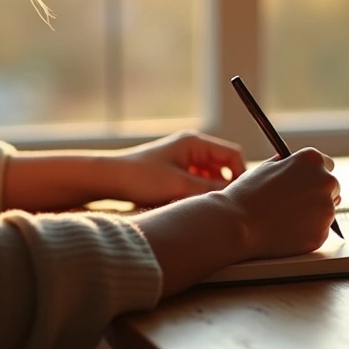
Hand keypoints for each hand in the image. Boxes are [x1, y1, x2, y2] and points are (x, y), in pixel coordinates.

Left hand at [101, 130, 246, 206]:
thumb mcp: (180, 186)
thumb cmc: (142, 177)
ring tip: (200, 206)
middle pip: (222, 166)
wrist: (108, 179)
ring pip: (209, 176)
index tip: (238, 196)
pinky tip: (187, 205)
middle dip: (223, 185)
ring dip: (208, 191)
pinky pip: (195, 181)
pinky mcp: (173, 171)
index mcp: (195, 142)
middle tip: (221, 205)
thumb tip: (236, 194)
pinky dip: (196, 193)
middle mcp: (191, 147)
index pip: (232, 155)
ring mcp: (182, 158)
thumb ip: (211, 189)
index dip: (239, 174)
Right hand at [218, 147, 340, 258]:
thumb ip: (288, 165)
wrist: (238, 224)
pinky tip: (287, 231)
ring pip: (327, 211)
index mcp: (312, 160)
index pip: (326, 165)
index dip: (314, 175)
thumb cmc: (247, 195)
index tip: (306, 183)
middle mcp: (326, 181)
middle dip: (317, 194)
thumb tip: (296, 168)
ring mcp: (327, 209)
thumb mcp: (267, 167)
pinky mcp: (322, 233)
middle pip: (331, 187)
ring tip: (285, 218)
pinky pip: (320, 231)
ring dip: (313, 214)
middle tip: (294, 204)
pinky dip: (308, 232)